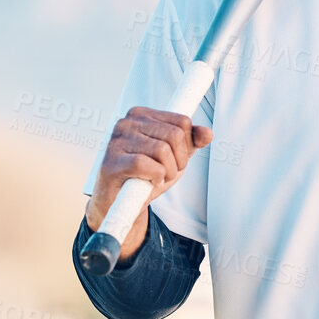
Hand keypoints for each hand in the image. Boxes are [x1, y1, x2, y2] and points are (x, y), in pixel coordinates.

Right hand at [85, 107, 211, 260]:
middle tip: (166, 173)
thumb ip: (191, 142)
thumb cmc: (147, 175)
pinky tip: (148, 182)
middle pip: (174, 135)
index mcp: (141, 115)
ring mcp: (117, 141)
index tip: (174, 159)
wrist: (120, 203)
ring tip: (157, 178)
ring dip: (167, 172)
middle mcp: (127, 122)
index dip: (186, 146)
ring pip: (162, 150)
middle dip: (178, 161)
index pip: (182, 121)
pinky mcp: (111, 162)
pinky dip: (154, 177)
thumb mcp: (175, 156)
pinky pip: (145, 164)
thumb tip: (207, 133)